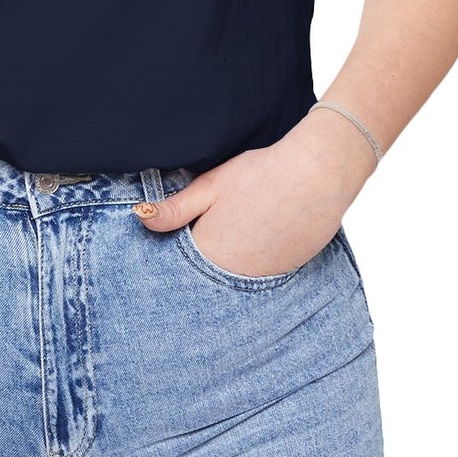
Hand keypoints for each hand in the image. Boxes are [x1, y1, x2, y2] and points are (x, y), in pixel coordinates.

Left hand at [133, 110, 375, 275]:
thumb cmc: (260, 175)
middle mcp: (233, 276)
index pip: (178, 269)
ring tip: (235, 237)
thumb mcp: (210, 186)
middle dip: (197, 268)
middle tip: (209, 235)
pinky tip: (256, 242)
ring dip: (226, 268)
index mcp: (209, 253)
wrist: (317, 175)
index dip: (175, 256)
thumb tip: (140, 219)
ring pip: (232, 281)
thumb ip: (174, 209)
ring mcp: (262, 279)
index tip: (174, 244)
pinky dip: (252, 267)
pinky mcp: (285, 275)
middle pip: (205, 279)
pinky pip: (259, 279)